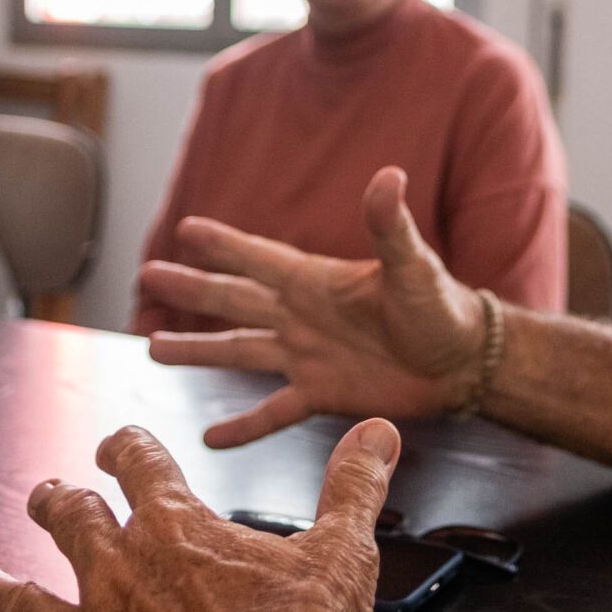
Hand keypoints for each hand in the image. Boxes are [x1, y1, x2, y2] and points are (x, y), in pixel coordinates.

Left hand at [0, 419, 398, 611]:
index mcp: (178, 527)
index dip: (122, 446)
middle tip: (50, 494)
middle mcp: (123, 569)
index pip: (136, 461)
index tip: (115, 444)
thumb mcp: (340, 553)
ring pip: (25, 598)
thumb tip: (376, 432)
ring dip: (0, 585)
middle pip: (72, 519)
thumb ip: (352, 487)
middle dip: (59, 502)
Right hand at [139, 167, 486, 447]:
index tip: (185, 230)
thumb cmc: (442, 306)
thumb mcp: (412, 264)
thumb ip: (390, 224)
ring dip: (199, 351)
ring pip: (240, 350)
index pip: (258, 258)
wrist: (464, 362)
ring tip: (155, 347)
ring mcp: (308, 355)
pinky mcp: (322, 395)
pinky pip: (272, 412)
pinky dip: (243, 425)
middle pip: (235, 300)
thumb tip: (388, 175)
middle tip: (148, 275)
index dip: (223, 245)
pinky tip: (210, 436)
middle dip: (193, 289)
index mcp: (317, 281)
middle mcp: (303, 315)